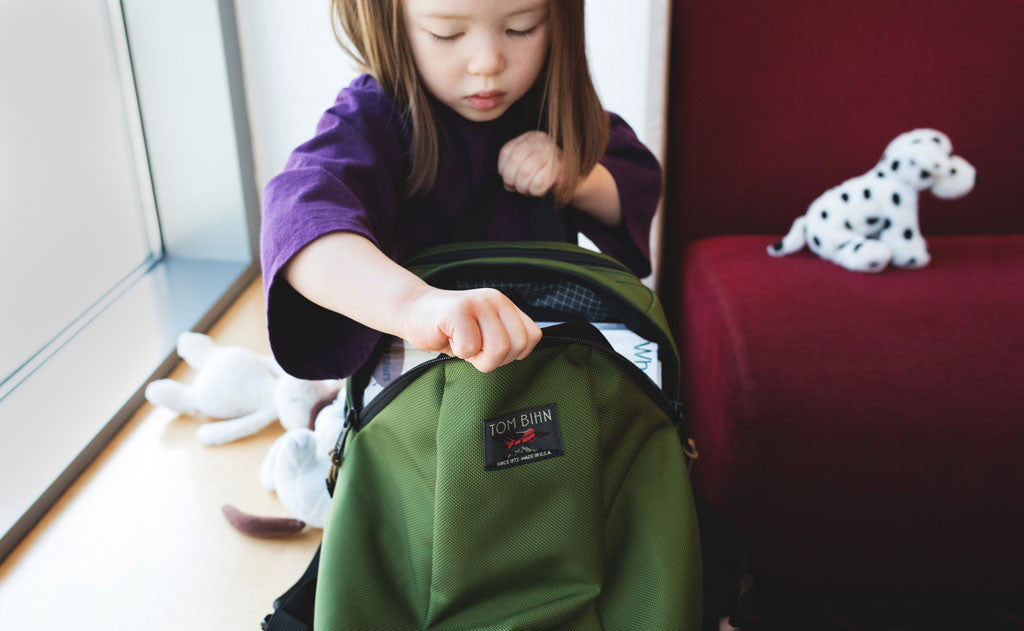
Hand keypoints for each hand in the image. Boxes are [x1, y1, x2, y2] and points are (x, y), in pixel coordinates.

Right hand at [400, 287, 542, 372]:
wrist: (413, 313)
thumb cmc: (450, 329)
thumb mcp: (485, 333)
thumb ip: (506, 338)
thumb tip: (521, 353)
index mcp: (505, 305)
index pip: (532, 336)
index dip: (514, 354)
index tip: (491, 351)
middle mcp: (495, 299)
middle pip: (517, 346)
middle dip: (495, 359)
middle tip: (474, 351)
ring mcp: (477, 303)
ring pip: (498, 349)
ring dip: (477, 358)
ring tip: (463, 345)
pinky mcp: (457, 311)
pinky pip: (470, 347)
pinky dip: (459, 353)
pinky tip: (449, 339)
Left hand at [498, 131, 562, 196]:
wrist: (572, 179)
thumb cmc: (543, 173)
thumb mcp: (526, 162)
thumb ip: (513, 166)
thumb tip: (507, 183)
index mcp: (530, 137)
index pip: (506, 151)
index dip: (503, 169)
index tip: (508, 179)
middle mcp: (541, 140)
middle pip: (515, 160)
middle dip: (511, 179)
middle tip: (516, 186)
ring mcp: (552, 152)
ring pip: (525, 172)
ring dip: (522, 187)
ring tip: (527, 189)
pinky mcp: (560, 168)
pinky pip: (538, 183)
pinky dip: (534, 191)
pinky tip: (538, 190)